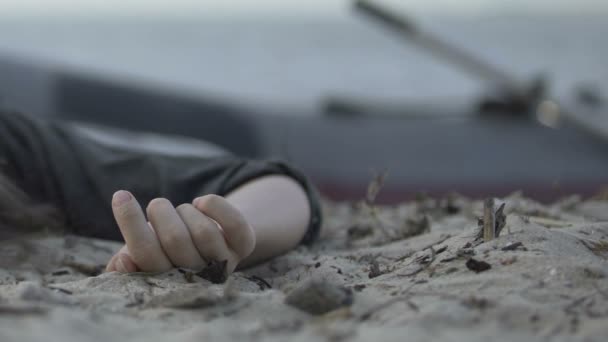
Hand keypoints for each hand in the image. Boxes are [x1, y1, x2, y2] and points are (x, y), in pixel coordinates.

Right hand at [105, 191, 255, 274]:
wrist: (209, 246)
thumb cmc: (168, 250)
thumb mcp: (146, 254)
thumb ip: (127, 260)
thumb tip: (123, 262)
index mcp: (166, 281)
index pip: (145, 255)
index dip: (131, 224)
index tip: (121, 196)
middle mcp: (197, 276)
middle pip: (175, 239)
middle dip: (161, 212)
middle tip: (157, 206)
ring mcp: (224, 262)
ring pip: (204, 231)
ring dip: (186, 211)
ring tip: (181, 212)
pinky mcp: (244, 245)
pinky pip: (234, 224)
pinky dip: (215, 205)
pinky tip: (201, 204)